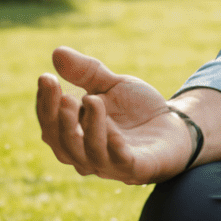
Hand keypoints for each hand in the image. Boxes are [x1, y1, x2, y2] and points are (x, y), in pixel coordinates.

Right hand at [36, 45, 191, 183]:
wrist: (175, 127)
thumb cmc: (137, 110)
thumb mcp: (113, 85)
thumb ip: (87, 73)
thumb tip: (57, 52)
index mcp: (75, 136)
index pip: (50, 124)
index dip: (45, 104)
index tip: (46, 78)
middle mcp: (85, 155)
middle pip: (62, 143)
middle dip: (60, 119)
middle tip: (64, 95)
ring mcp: (110, 165)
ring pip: (88, 153)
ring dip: (88, 127)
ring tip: (91, 99)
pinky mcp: (136, 168)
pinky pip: (120, 161)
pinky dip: (113, 145)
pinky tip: (112, 127)